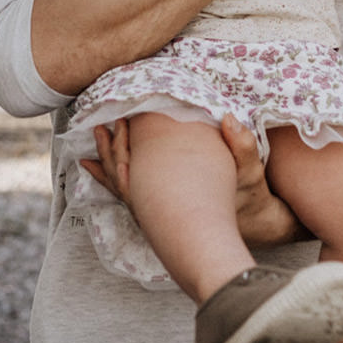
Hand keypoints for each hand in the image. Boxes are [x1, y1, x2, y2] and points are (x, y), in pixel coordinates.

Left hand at [78, 115, 302, 248]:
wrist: (252, 224)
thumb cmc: (250, 194)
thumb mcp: (251, 171)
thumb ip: (242, 144)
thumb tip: (229, 118)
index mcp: (182, 191)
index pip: (144, 167)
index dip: (130, 143)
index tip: (124, 118)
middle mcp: (164, 205)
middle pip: (125, 178)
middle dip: (112, 149)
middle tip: (103, 125)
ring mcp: (160, 210)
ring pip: (121, 186)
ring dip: (106, 161)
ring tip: (95, 137)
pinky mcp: (161, 210)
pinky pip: (126, 193)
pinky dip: (108, 177)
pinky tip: (90, 165)